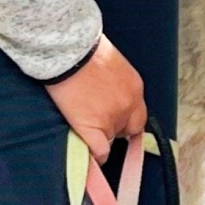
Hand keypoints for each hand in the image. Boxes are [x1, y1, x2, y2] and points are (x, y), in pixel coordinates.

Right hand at [44, 40, 146, 159]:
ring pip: (110, 140)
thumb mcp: (110, 62)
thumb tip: (105, 90)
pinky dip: (94, 155)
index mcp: (134, 87)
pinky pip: (99, 151)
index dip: (125, 121)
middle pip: (126, 130)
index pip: (137, 116)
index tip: (114, 122)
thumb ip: (114, 81)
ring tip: (83, 126)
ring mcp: (112, 117)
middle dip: (114, 129)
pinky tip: (86, 152)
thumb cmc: (83, 49)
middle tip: (97, 124)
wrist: (67, 50)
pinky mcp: (92, 125)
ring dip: (99, 136)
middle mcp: (129, 104)